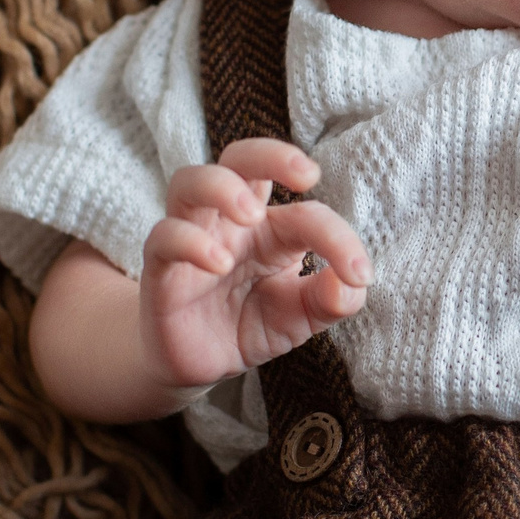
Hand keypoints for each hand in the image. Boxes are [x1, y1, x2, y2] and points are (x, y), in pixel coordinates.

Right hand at [139, 139, 371, 392]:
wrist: (202, 365)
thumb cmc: (251, 326)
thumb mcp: (301, 317)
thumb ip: (331, 300)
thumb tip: (354, 284)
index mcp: (270, 228)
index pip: (305, 212)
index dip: (338, 237)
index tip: (359, 274)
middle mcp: (229, 222)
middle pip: (239, 158)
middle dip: (271, 153)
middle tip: (306, 176)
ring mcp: (192, 238)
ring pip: (189, 181)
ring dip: (223, 187)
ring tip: (252, 214)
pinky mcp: (160, 269)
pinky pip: (163, 237)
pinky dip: (190, 241)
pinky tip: (219, 264)